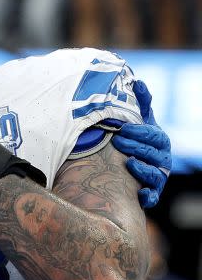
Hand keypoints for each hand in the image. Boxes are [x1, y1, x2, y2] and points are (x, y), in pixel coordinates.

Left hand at [111, 80, 170, 207]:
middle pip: (153, 153)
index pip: (152, 135)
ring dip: (142, 169)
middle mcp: (162, 160)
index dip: (138, 131)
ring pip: (154, 174)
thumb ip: (140, 104)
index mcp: (160, 141)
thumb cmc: (136, 140)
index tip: (121, 128)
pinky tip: (140, 193)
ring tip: (129, 163)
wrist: (130, 167)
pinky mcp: (151, 193)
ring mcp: (158, 177)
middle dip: (136, 146)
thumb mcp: (139, 122)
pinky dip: (148, 196)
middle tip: (117, 141)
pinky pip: (153, 197)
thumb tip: (138, 81)